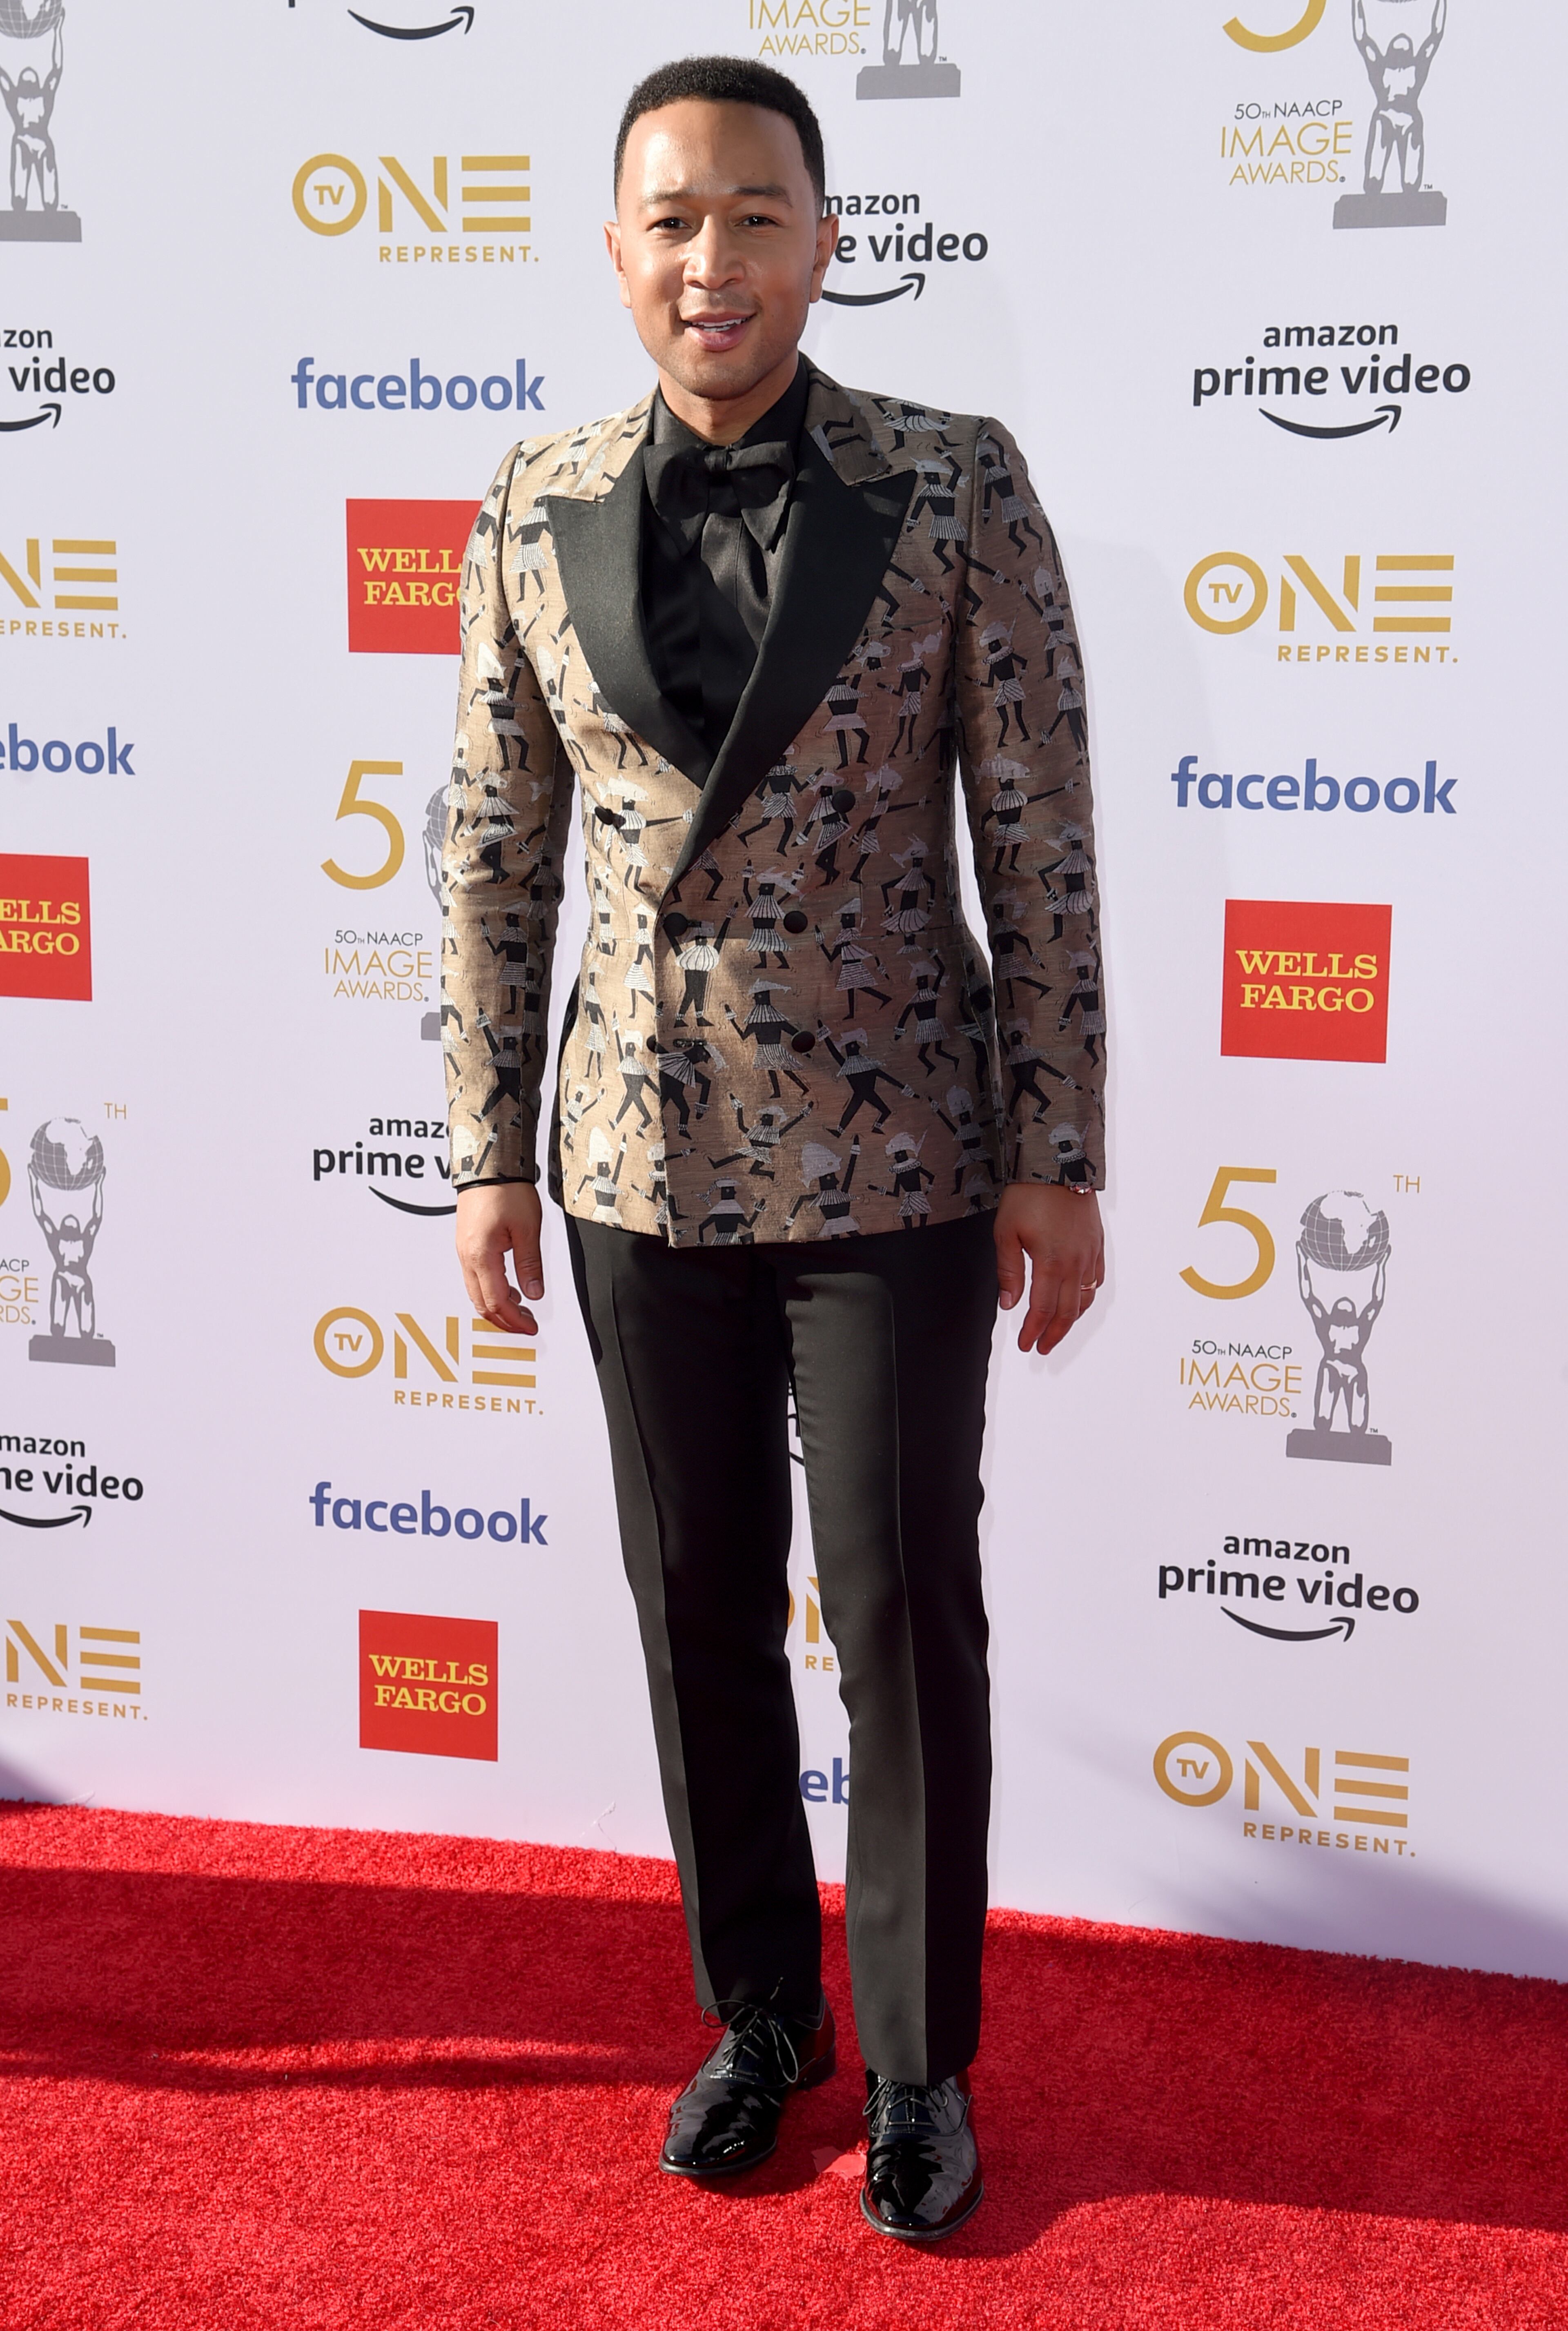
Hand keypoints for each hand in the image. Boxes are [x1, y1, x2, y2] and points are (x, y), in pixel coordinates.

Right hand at [455, 1182, 543, 1335]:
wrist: (488, 1164)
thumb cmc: (506, 1190)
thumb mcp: (527, 1229)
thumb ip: (530, 1265)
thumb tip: (534, 1294)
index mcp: (481, 1256)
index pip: (496, 1302)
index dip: (514, 1320)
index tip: (531, 1327)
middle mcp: (467, 1256)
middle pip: (482, 1303)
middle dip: (504, 1319)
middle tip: (527, 1324)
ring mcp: (464, 1251)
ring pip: (476, 1291)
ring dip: (497, 1305)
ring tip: (521, 1309)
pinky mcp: (467, 1243)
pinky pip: (475, 1277)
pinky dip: (491, 1289)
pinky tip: (509, 1288)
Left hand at [995, 1182, 1103, 1356]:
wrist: (1059, 1165)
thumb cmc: (1029, 1196)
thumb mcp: (1006, 1233)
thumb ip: (1009, 1272)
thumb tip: (1009, 1305)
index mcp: (1051, 1263)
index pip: (1042, 1310)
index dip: (1033, 1332)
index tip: (1025, 1344)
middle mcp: (1076, 1264)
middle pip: (1067, 1312)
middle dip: (1053, 1334)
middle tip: (1040, 1348)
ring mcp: (1090, 1254)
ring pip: (1084, 1299)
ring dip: (1070, 1320)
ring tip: (1056, 1332)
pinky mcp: (1097, 1245)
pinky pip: (1096, 1280)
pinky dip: (1086, 1297)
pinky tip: (1076, 1301)